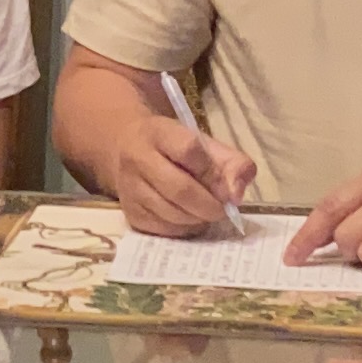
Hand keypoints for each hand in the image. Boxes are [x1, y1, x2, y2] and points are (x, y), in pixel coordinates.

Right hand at [106, 113, 257, 239]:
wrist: (125, 147)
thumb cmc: (174, 147)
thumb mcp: (205, 143)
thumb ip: (232, 163)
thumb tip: (236, 196)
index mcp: (159, 133)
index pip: (189, 150)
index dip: (213, 172)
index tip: (226, 185)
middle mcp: (138, 159)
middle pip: (181, 189)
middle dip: (210, 205)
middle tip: (222, 209)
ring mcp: (129, 189)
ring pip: (173, 214)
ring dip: (199, 219)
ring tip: (206, 212)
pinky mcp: (129, 214)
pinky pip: (164, 230)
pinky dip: (185, 229)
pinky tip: (189, 218)